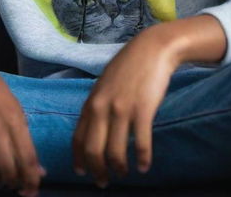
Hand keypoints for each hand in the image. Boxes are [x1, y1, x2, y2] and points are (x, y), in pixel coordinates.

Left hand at [71, 24, 180, 186]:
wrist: (152, 49)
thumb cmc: (128, 65)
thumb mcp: (105, 83)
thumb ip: (98, 104)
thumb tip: (93, 128)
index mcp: (92, 101)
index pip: (78, 138)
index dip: (79, 160)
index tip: (83, 172)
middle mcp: (103, 107)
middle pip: (93, 150)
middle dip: (97, 171)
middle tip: (104, 182)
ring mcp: (122, 109)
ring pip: (115, 152)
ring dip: (119, 168)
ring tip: (124, 173)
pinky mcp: (143, 110)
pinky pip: (141, 144)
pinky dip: (143, 159)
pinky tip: (145, 166)